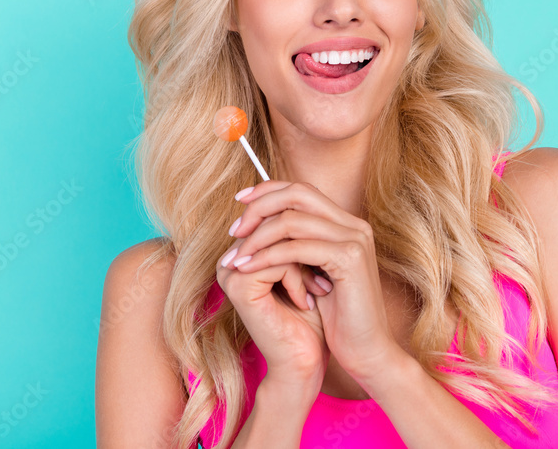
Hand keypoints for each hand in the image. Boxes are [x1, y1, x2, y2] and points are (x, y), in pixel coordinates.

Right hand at [216, 210, 331, 391]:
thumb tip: (311, 195)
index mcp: (246, 251)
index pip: (277, 210)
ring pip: (282, 239)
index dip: (309, 231)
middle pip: (279, 220)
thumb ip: (302, 234)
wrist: (305, 362)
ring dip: (308, 265)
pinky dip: (300, 281)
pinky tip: (307, 304)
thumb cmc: (313, 317)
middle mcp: (233, 257)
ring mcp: (231, 270)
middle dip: (309, 244)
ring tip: (321, 289)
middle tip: (326, 273)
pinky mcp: (239, 285)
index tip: (326, 262)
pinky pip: (279, 261)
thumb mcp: (310, 265)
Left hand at [224, 180, 399, 383]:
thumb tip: (260, 228)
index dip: (268, 190)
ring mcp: (354, 240)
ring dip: (256, 237)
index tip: (240, 201)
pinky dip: (266, 256)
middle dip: (259, 208)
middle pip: (297, 194)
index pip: (302, 190)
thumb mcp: (316, 276)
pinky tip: (247, 269)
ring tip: (236, 257)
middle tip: (234, 231)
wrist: (368, 351)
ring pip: (292, 219)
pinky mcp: (349, 259)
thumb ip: (300, 248)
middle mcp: (354, 225)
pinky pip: (296, 248)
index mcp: (348, 225)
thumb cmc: (341, 319)